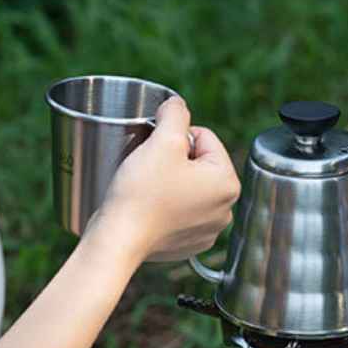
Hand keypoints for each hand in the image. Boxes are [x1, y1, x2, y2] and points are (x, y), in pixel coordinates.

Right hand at [86, 96, 240, 264]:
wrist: (119, 239)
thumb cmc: (142, 192)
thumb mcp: (162, 141)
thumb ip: (175, 113)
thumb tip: (177, 104)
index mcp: (228, 183)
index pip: (205, 138)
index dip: (176, 136)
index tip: (156, 149)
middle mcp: (226, 209)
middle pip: (199, 163)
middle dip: (175, 159)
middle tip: (150, 167)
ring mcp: (210, 230)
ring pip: (190, 187)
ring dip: (172, 180)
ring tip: (149, 186)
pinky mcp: (191, 243)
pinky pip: (182, 212)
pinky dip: (167, 205)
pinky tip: (151, 205)